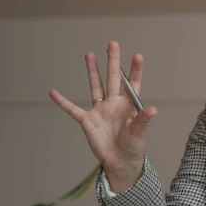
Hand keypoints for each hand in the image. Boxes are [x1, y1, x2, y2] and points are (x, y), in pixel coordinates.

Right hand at [49, 41, 156, 192]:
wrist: (120, 161)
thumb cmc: (133, 146)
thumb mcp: (140, 132)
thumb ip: (143, 120)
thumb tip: (153, 109)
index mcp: (129, 105)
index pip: (132, 84)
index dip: (135, 70)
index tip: (138, 56)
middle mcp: (114, 103)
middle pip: (113, 78)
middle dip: (113, 61)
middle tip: (112, 44)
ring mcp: (100, 110)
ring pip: (95, 86)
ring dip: (92, 71)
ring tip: (89, 54)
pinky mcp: (87, 121)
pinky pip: (73, 110)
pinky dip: (63, 102)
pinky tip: (53, 92)